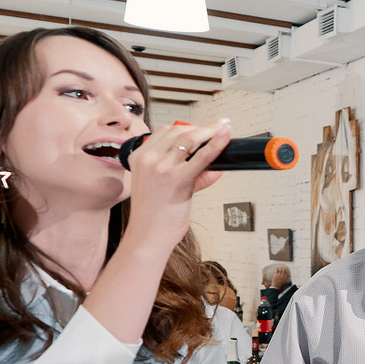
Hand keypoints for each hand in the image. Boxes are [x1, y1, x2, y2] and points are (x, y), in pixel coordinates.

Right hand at [121, 118, 231, 248]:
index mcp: (138, 157)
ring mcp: (161, 168)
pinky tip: (226, 137)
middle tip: (218, 128)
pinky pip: (202, 156)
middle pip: (179, 131)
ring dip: (211, 132)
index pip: (165, 131)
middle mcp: (148, 159)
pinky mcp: (177, 179)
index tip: (203, 129)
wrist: (148, 236)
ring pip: (190, 138)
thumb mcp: (162, 186)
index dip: (188, 127)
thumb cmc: (154, 215)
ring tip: (224, 132)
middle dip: (202, 128)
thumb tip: (214, 167)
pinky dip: (217, 144)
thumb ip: (188, 174)